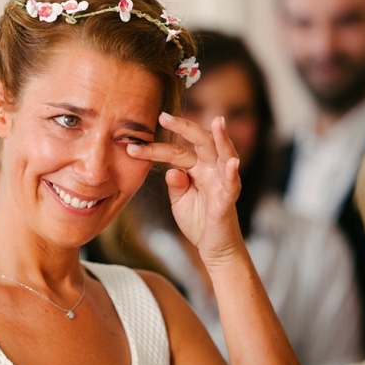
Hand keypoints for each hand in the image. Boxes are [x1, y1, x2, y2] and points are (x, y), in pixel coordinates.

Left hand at [127, 112, 243, 268]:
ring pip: (224, 154)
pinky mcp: (228, 200)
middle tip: (163, 116)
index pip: (176, 152)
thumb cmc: (199, 222)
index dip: (154, 148)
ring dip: (222, 138)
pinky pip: (232, 185)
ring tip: (217, 122)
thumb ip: (176, 184)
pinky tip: (232, 162)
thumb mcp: (180, 201)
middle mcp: (212, 170)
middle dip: (184, 127)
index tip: (132, 146)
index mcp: (198, 168)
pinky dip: (232, 173)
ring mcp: (222, 182)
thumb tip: (171, 170)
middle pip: (201, 142)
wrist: (214, 249)